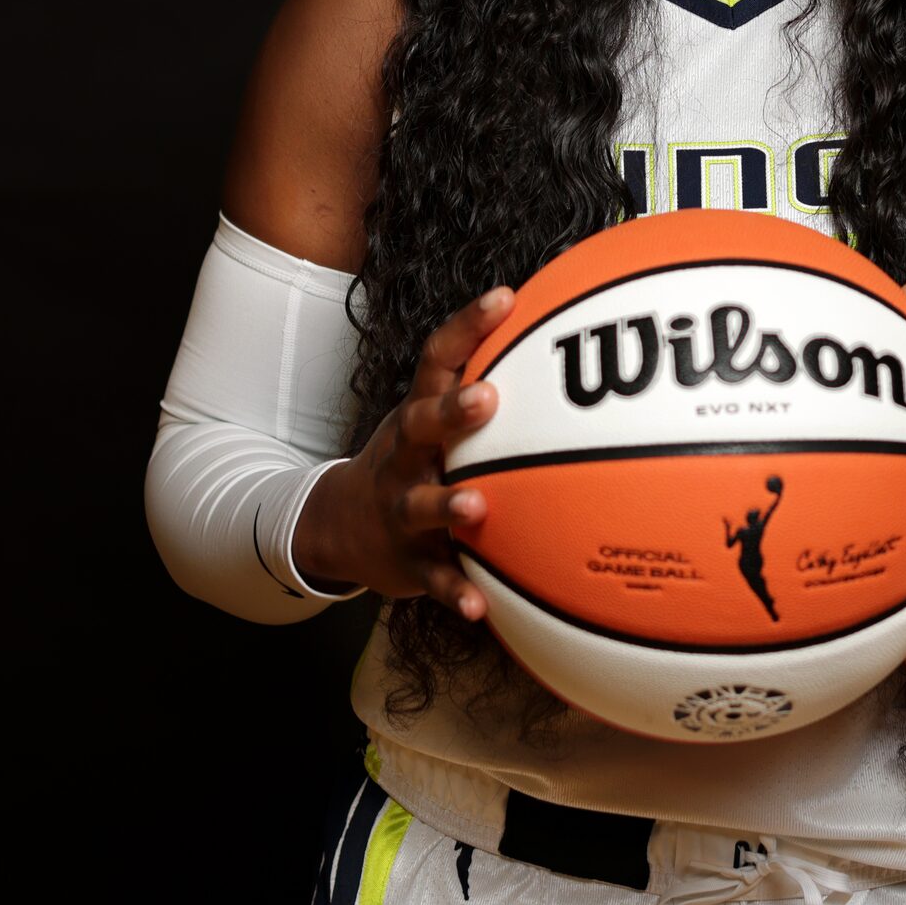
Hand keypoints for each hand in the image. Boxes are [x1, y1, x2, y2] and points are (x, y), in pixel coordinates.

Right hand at [291, 285, 516, 616]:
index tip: (506, 297)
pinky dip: (455, 591)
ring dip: (448, 505)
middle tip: (488, 398)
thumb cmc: (416, 458)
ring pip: (421, 504)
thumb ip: (483, 380)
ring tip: (477, 506)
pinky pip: (433, 578)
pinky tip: (481, 607)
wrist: (342, 526)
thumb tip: (564, 332)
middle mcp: (405, 454)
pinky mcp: (407, 558)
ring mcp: (401, 506)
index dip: (469, 325)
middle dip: (452, 411)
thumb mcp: (432, 416)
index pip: (437, 357)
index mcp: (418, 413)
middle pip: (421, 424)